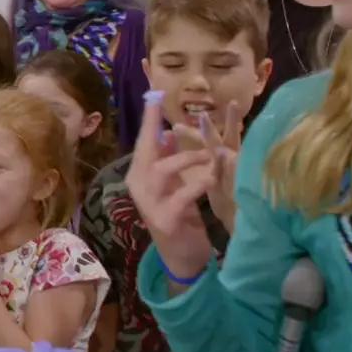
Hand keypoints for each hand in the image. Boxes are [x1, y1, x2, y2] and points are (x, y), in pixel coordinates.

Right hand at [124, 101, 215, 280]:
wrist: (181, 257)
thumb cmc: (180, 216)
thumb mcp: (173, 184)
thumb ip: (168, 160)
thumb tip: (167, 132)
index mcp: (140, 175)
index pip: (143, 141)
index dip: (150, 119)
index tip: (155, 94)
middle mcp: (139, 186)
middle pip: (145, 150)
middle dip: (157, 128)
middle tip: (176, 111)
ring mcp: (149, 203)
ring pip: (163, 170)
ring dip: (188, 159)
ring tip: (210, 155)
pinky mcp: (165, 219)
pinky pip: (183, 195)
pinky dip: (199, 184)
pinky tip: (212, 179)